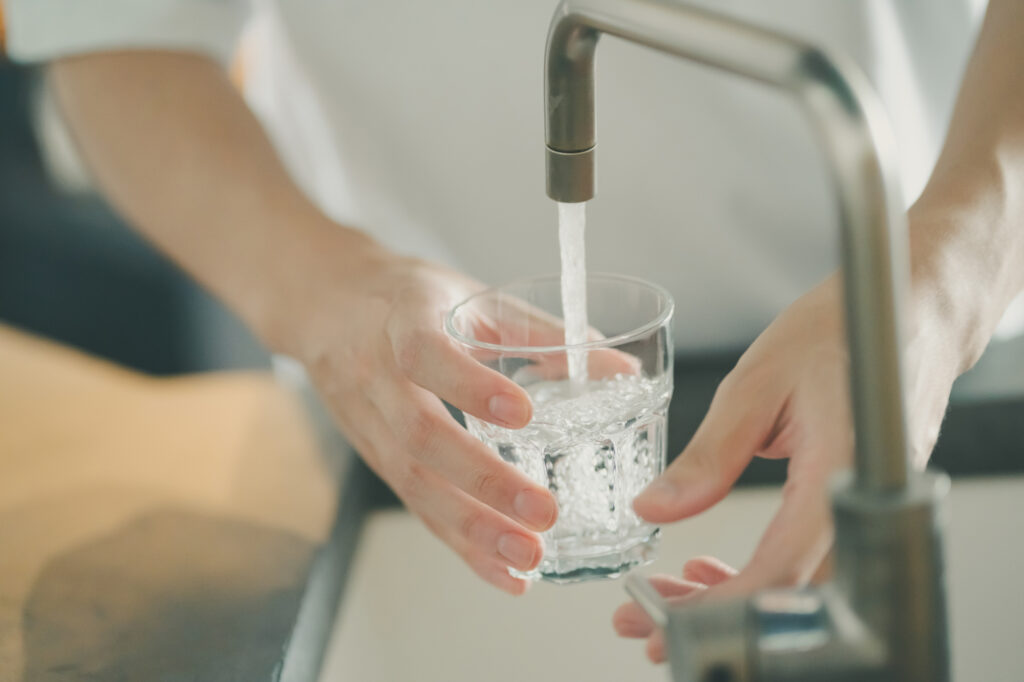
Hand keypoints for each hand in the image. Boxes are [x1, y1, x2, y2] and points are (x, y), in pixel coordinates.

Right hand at [281, 242, 559, 593]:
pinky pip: (414, 504)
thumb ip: (541, 330)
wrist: (324, 305)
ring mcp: (368, 421)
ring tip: (528, 557)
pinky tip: (502, 572)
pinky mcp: (375, 456)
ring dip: (471, 527)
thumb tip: (618, 368)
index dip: (469, 385)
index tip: (523, 413)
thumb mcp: (469, 295)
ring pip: (412, 482)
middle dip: (482, 480)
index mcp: (402, 320)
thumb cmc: (405, 298)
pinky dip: (459, 543)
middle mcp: (375, 374)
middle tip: (543, 512)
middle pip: (419, 436)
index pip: (425, 354)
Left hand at [614, 274, 958, 659]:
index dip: (723, 608)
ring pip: (799, 591)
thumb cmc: (840, 332)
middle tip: (645, 623)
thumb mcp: (757, 382)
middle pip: (791, 599)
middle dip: (715, 620)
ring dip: (732, 604)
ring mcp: (866, 512)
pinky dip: (758, 579)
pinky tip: (713, 572)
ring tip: (668, 600)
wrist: (907, 312)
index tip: (665, 617)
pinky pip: (809, 567)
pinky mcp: (857, 510)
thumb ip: (710, 454)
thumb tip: (655, 509)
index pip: (783, 572)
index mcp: (843, 473)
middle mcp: (863, 505)